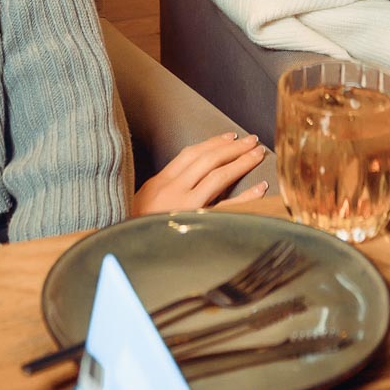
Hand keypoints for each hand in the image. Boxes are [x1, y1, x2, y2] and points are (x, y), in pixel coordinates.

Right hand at [132, 131, 268, 215]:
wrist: (129, 253)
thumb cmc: (137, 228)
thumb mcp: (143, 201)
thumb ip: (165, 186)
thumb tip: (190, 174)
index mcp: (160, 182)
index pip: (191, 154)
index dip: (214, 143)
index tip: (231, 136)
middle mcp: (173, 189)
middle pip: (209, 160)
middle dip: (233, 148)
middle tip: (253, 140)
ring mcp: (186, 206)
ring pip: (219, 176)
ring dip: (242, 162)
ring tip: (258, 154)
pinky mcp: (199, 224)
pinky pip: (228, 207)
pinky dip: (247, 196)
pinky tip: (261, 188)